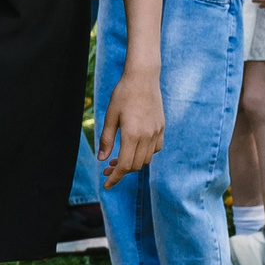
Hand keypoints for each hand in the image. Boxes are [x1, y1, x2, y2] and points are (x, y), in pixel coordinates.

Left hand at [94, 67, 164, 186]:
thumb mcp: (110, 116)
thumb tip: (102, 159)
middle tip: (107, 168)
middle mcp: (147, 136)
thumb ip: (106, 139)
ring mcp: (157, 132)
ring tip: (119, 157)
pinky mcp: (161, 127)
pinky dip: (145, 154)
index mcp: (132, 135)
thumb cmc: (123, 94)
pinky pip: (156, 149)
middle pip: (136, 165)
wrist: (143, 78)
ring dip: (133, 163)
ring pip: (146, 159)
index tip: (106, 186)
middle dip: (121, 171)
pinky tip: (135, 147)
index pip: (125, 166)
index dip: (115, 178)